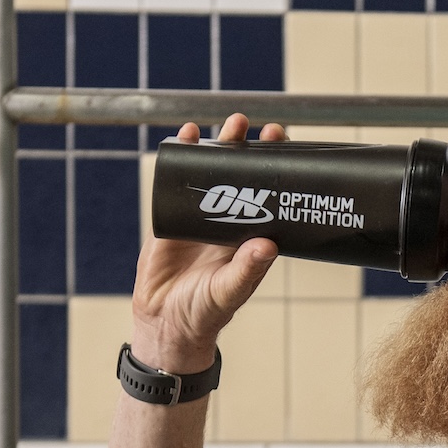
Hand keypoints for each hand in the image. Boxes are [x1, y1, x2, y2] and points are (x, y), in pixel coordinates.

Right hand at [132, 113, 287, 371]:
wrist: (165, 324)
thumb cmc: (205, 313)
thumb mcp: (228, 292)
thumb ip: (247, 271)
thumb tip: (268, 245)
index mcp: (247, 238)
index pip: (266, 197)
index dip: (274, 171)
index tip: (283, 145)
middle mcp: (226, 223)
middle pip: (240, 178)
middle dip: (247, 149)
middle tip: (255, 125)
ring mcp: (197, 218)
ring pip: (209, 174)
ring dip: (216, 146)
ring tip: (229, 122)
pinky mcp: (170, 219)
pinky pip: (175, 183)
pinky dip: (180, 159)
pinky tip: (185, 136)